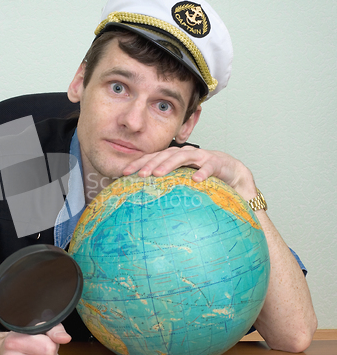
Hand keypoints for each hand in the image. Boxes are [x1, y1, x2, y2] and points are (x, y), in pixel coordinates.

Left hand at [123, 146, 256, 199]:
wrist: (232, 171)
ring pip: (182, 157)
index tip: (123, 172)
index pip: (153, 157)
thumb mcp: (181, 181)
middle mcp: (185, 154)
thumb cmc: (203, 176)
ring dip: (169, 164)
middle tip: (139, 175)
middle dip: (151, 164)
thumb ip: (166, 185)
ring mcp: (201, 157)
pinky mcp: (217, 163)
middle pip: (164, 155)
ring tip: (158, 174)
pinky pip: (209, 166)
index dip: (138, 163)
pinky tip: (196, 179)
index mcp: (174, 158)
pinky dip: (203, 172)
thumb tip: (142, 200)